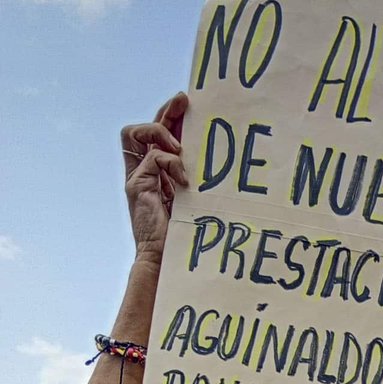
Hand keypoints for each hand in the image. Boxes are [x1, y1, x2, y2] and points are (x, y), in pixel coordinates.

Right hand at [122, 93, 187, 259]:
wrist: (168, 259)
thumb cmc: (188, 233)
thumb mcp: (197, 197)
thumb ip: (197, 177)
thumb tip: (222, 161)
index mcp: (157, 172)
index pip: (159, 135)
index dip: (170, 116)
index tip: (190, 104)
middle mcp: (143, 170)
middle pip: (146, 127)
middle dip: (166, 110)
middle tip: (185, 99)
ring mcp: (137, 176)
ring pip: (136, 132)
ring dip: (161, 131)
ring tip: (181, 147)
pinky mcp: (136, 185)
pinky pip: (152, 157)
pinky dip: (171, 163)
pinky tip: (186, 180)